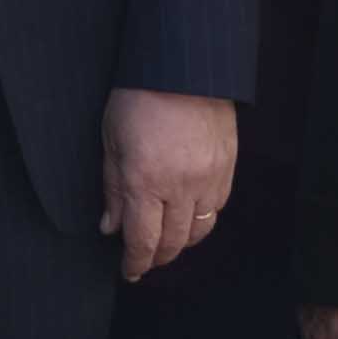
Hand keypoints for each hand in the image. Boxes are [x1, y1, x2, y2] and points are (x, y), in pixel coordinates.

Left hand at [101, 88, 237, 283]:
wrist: (183, 66)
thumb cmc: (138, 98)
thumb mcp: (110, 141)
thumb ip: (112, 189)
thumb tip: (110, 227)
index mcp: (144, 181)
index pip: (142, 241)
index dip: (135, 263)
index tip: (129, 272)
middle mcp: (179, 187)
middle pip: (173, 243)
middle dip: (157, 258)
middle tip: (145, 262)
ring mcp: (208, 178)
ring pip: (199, 230)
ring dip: (181, 243)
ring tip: (167, 243)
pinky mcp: (227, 168)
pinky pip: (217, 208)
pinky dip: (202, 220)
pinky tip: (189, 216)